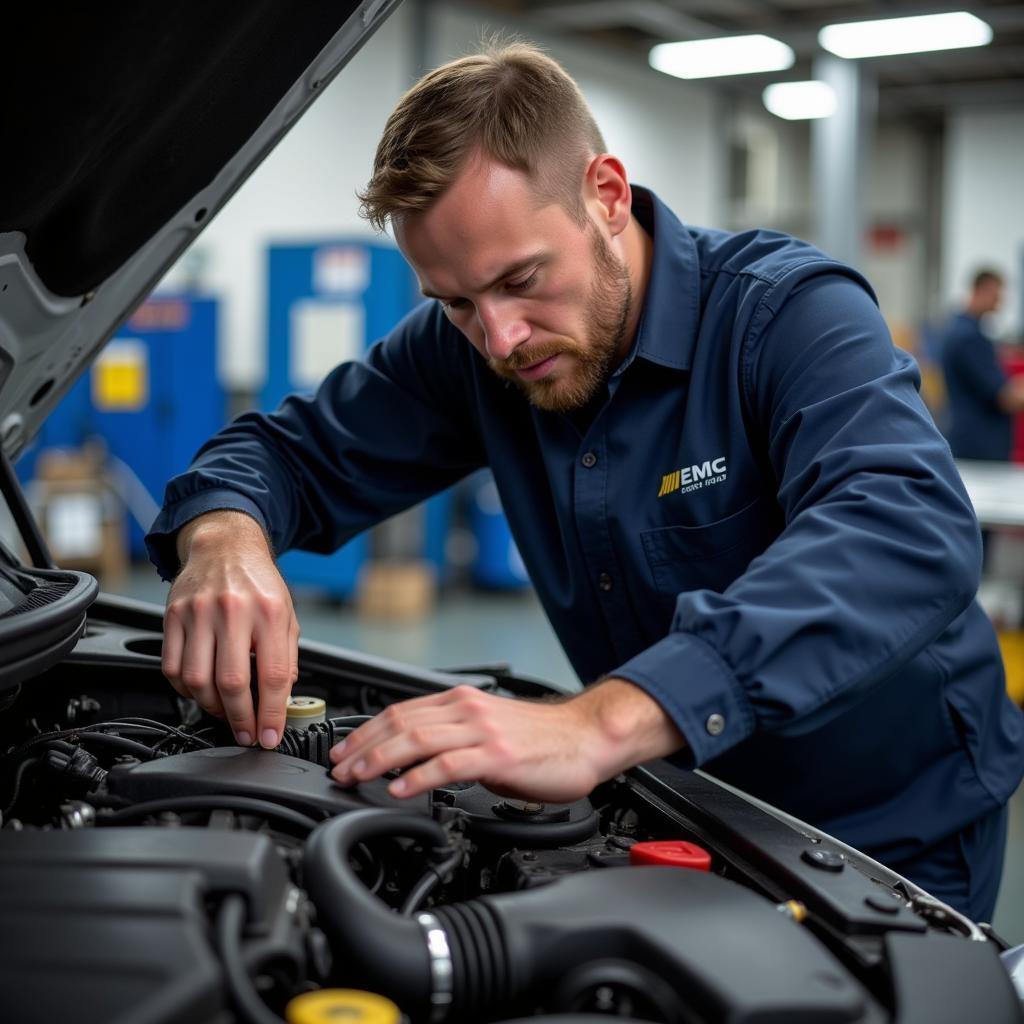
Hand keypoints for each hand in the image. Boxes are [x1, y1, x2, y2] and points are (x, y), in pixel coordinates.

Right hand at [161, 510, 298, 748]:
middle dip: (241, 719)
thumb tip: (282, 697)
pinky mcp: (173, 616)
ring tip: (226, 713)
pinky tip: (201, 693)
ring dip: (212, 708)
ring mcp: (199, 613)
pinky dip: (186, 691)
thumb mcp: (287, 614)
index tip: (271, 735)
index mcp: (269, 612)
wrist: (224, 546)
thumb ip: (286, 655)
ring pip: (197, 680)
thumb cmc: (258, 582)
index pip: (271, 674)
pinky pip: (172, 667)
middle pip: (232, 682)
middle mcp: (233, 611)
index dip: (271, 713)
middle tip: (247, 735)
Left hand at [328, 678, 684, 802]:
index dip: (366, 731)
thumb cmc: (543, 740)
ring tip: (357, 777)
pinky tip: (400, 789)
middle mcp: (468, 709)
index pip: (400, 711)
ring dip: (379, 759)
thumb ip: (455, 742)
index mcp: (462, 701)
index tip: (343, 750)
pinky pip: (448, 764)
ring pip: (416, 739)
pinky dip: (418, 777)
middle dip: (362, 746)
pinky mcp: (497, 755)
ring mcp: (482, 730)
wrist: (587, 738)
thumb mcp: (489, 731)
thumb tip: (421, 765)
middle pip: (400, 722)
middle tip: (339, 768)